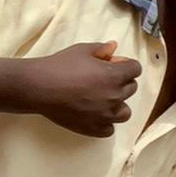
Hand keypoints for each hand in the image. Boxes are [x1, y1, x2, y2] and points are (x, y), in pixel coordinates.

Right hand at [13, 40, 139, 136]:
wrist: (39, 87)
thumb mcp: (82, 50)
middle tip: (102, 79)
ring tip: (102, 99)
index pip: (135, 69)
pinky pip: (110, 129)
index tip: (113, 65)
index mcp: (115, 75)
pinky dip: (105, 122)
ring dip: (117, 104)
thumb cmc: (61, 65)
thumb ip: (102, 49)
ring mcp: (105, 115)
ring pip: (124, 112)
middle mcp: (114, 96)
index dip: (126, 65)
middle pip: (131, 88)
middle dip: (121, 81)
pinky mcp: (94, 128)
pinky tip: (94, 114)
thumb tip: (114, 48)